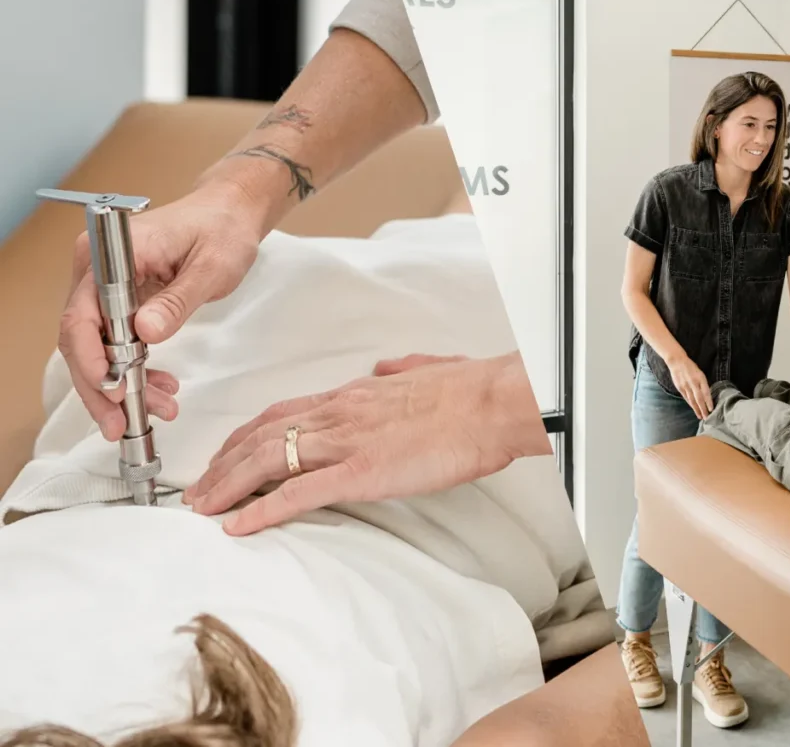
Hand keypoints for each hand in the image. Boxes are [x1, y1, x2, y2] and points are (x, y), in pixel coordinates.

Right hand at [59, 185, 261, 440]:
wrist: (231, 214)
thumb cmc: (222, 230)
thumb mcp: (211, 267)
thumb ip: (178, 301)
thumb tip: (145, 334)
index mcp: (112, 254)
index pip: (81, 314)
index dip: (89, 359)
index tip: (111, 392)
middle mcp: (97, 269)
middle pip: (80, 338)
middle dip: (100, 386)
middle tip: (119, 423)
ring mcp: (107, 287)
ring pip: (97, 347)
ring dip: (120, 385)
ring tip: (157, 410)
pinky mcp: (122, 301)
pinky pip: (117, 343)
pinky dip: (135, 370)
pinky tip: (159, 389)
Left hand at [182, 351, 550, 535]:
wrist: (489, 403)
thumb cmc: (466, 391)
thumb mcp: (425, 369)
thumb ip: (398, 370)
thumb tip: (385, 368)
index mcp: (353, 394)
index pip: (281, 413)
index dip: (244, 435)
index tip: (225, 454)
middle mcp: (339, 414)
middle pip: (261, 436)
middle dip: (221, 464)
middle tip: (197, 489)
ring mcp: (346, 442)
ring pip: (267, 461)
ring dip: (227, 487)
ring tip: (201, 509)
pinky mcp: (361, 472)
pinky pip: (299, 493)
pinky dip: (262, 510)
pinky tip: (238, 525)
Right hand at [667, 356, 713, 419]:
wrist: (677, 361)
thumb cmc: (691, 367)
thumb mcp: (700, 373)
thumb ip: (703, 384)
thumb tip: (707, 395)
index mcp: (700, 378)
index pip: (705, 392)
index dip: (708, 402)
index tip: (711, 409)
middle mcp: (693, 383)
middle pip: (699, 398)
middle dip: (703, 409)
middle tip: (706, 417)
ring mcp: (686, 386)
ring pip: (692, 400)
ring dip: (696, 409)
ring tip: (700, 416)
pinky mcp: (680, 387)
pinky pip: (686, 398)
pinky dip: (690, 404)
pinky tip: (693, 409)